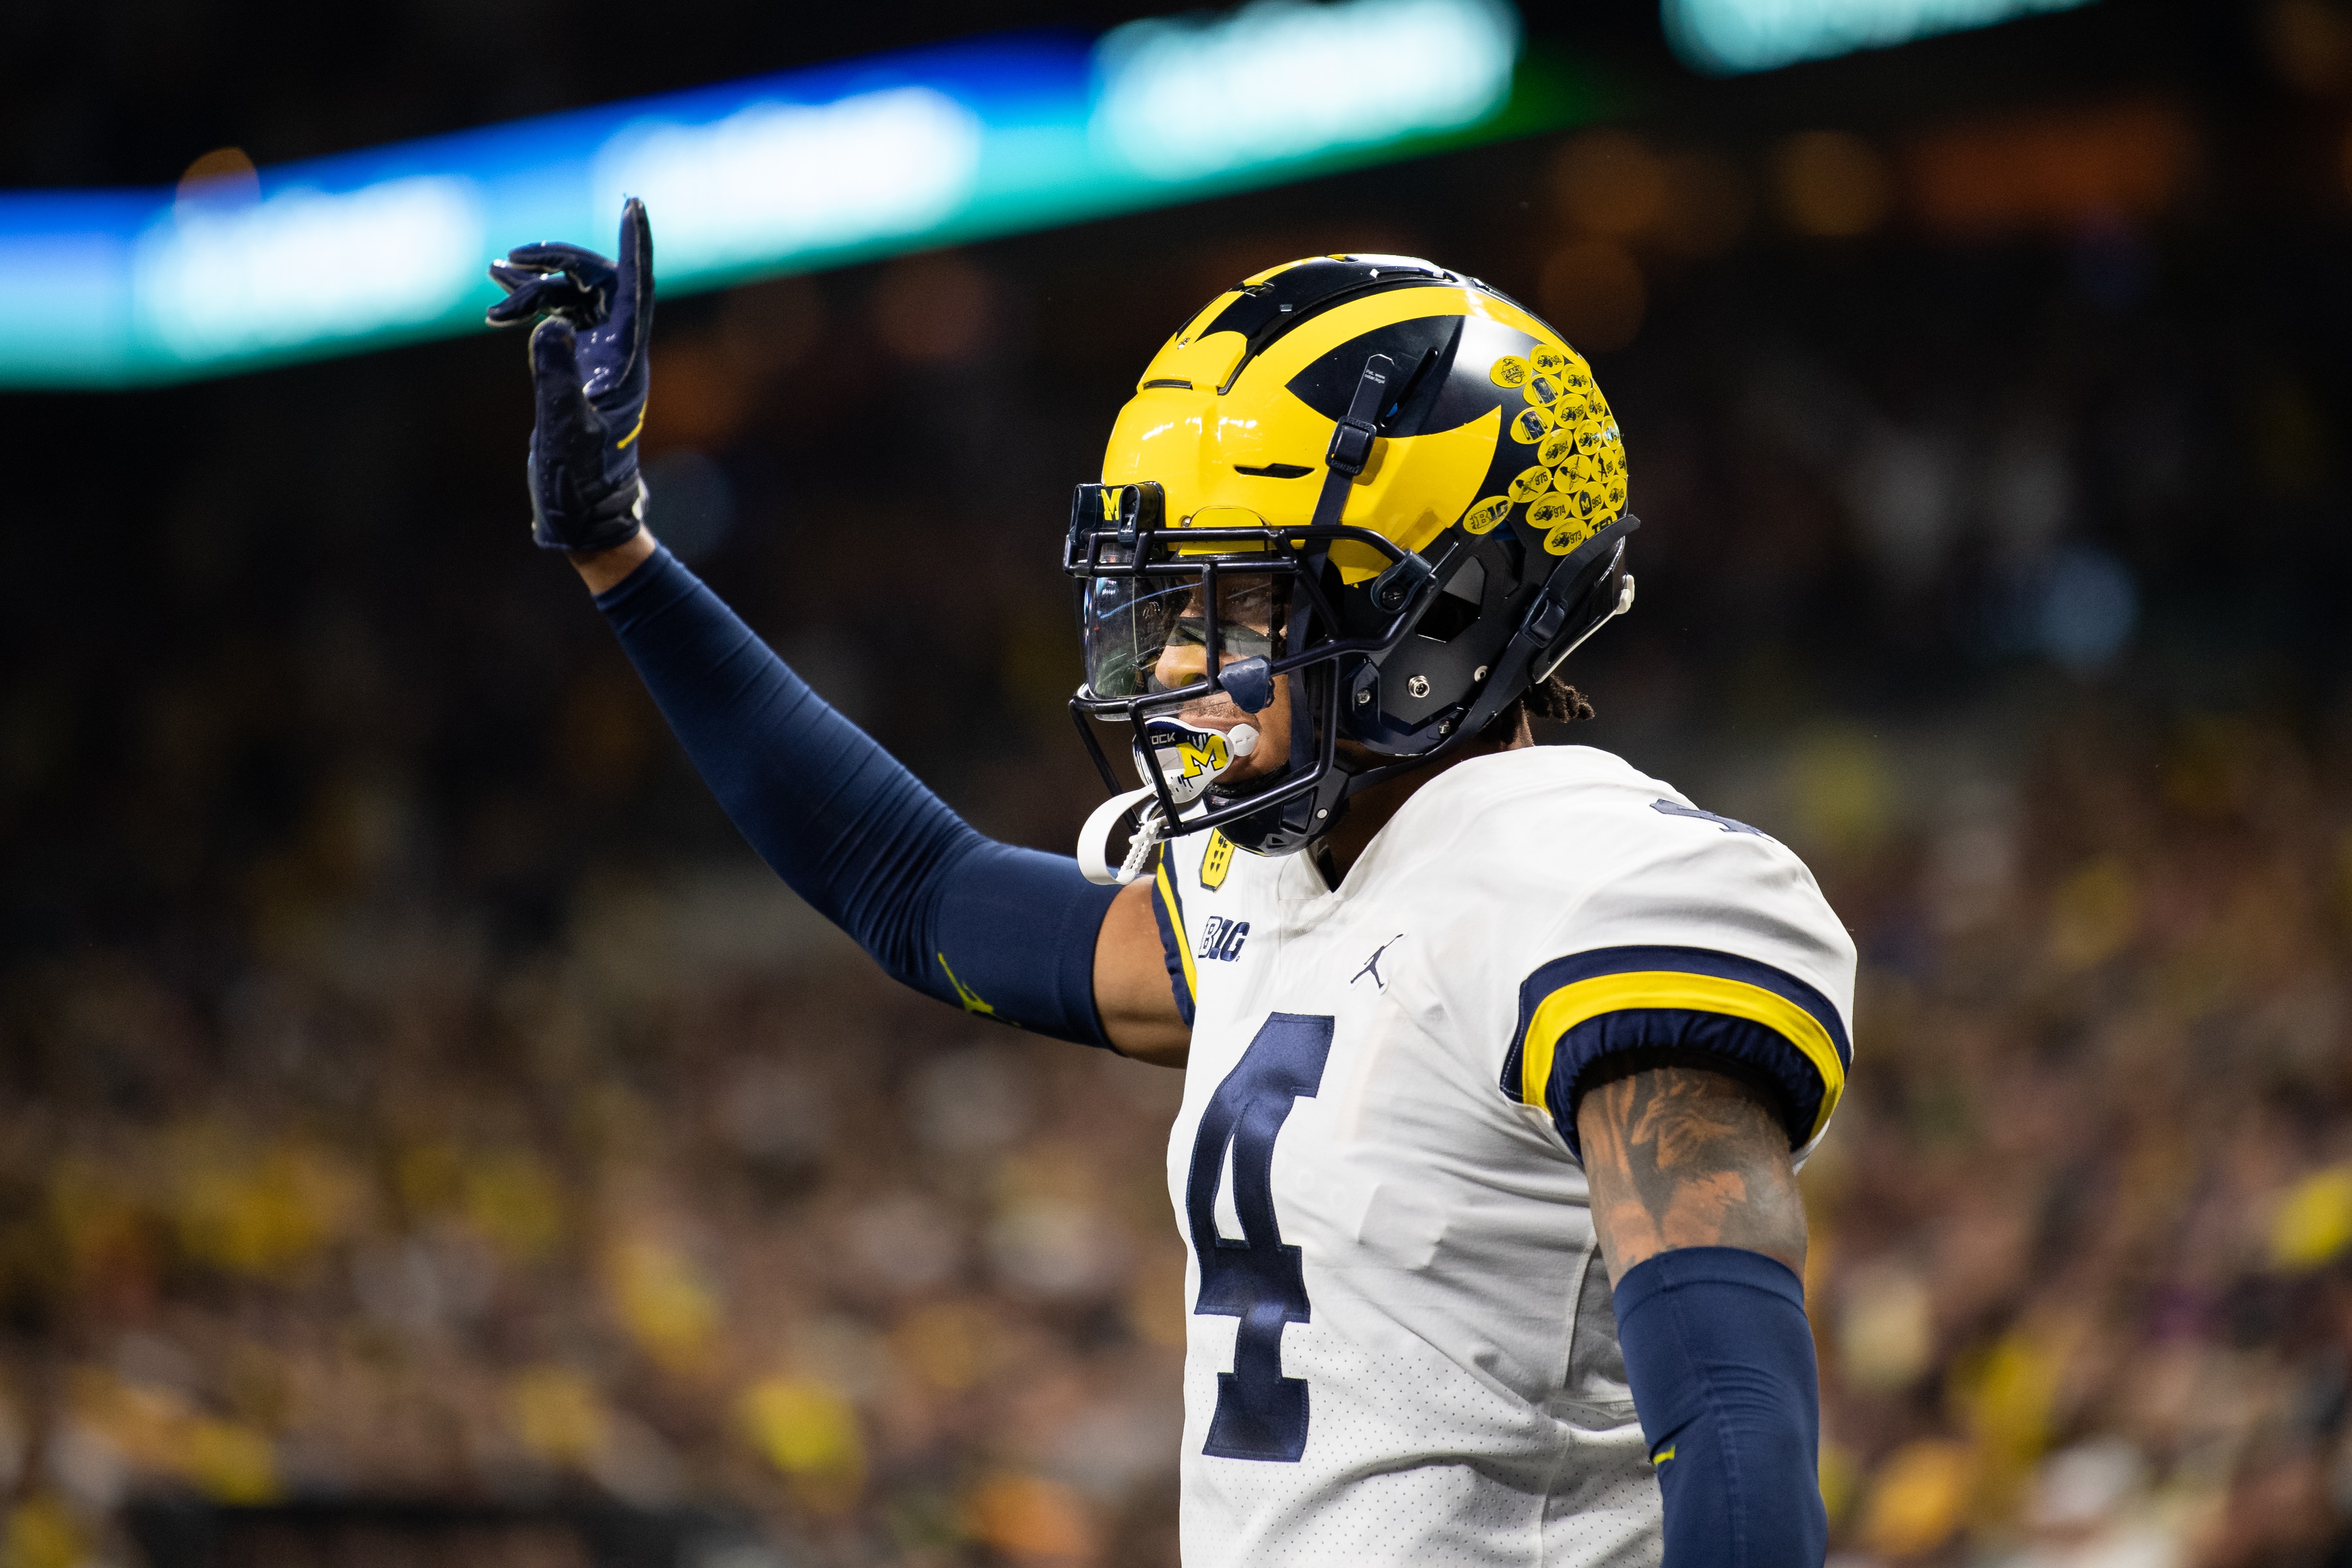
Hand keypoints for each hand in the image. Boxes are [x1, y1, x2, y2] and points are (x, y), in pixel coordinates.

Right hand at [487, 198, 654, 552]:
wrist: (583, 515)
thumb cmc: (580, 479)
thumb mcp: (562, 425)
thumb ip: (554, 374)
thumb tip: (549, 325)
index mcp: (626, 360)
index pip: (636, 288)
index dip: (635, 244)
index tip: (634, 202)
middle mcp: (619, 353)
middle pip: (600, 282)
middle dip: (558, 261)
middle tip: (511, 261)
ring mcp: (599, 360)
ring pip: (575, 298)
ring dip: (536, 284)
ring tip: (493, 279)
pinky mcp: (577, 369)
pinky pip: (560, 319)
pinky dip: (532, 306)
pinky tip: (499, 303)